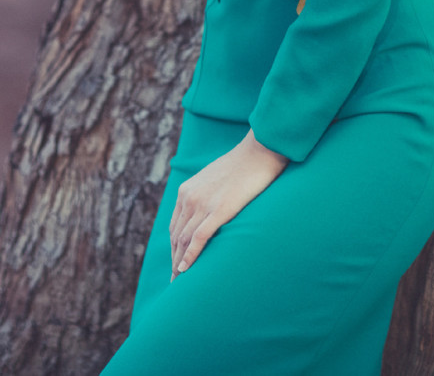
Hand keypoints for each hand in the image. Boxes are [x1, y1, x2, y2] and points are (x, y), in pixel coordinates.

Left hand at [169, 129, 287, 278]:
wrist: (259, 151)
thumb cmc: (244, 164)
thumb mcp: (217, 177)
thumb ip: (208, 193)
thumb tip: (212, 207)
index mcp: (187, 190)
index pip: (175, 226)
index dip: (174, 247)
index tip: (175, 263)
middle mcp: (189, 197)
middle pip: (177, 236)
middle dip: (174, 259)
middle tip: (175, 280)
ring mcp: (203, 203)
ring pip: (184, 240)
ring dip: (180, 263)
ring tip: (180, 282)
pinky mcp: (219, 210)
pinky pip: (199, 238)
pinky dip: (190, 256)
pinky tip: (187, 270)